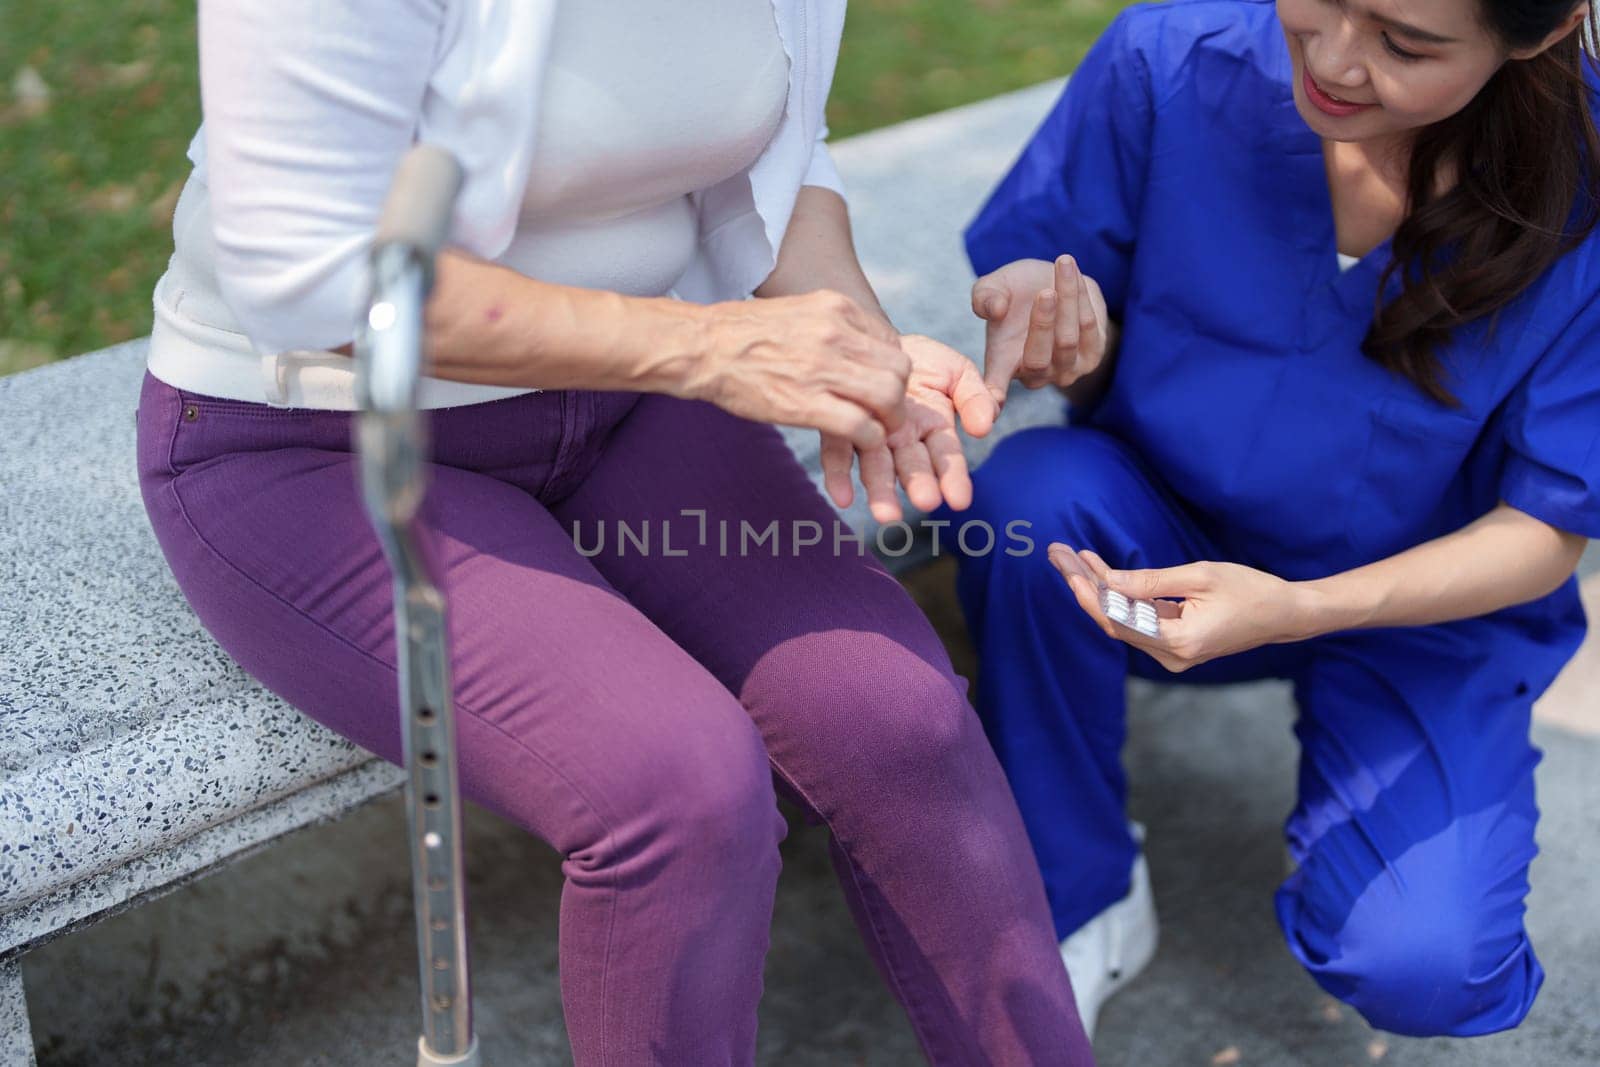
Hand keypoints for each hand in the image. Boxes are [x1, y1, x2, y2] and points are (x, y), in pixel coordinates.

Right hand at [693, 289, 910, 448]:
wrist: (703, 347)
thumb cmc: (744, 333)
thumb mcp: (799, 311)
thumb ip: (834, 325)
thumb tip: (859, 347)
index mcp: (836, 307)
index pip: (890, 341)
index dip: (891, 369)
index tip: (880, 384)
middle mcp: (836, 333)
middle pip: (898, 368)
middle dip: (899, 395)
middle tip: (887, 412)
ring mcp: (822, 368)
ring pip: (888, 397)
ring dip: (890, 420)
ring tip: (878, 429)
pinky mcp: (807, 403)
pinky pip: (861, 426)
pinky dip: (869, 439)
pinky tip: (859, 441)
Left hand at [821, 334, 996, 521]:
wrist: (875, 340)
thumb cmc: (920, 360)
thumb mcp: (957, 371)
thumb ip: (975, 397)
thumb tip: (985, 427)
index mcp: (934, 428)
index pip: (947, 457)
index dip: (954, 478)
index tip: (959, 500)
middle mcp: (902, 440)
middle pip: (911, 467)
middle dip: (919, 484)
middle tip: (925, 501)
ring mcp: (870, 435)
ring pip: (876, 466)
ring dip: (881, 491)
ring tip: (886, 514)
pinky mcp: (839, 427)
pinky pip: (838, 452)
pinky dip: (839, 475)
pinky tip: (843, 497)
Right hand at [971, 256, 1108, 405]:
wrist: (1051, 284)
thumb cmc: (1013, 292)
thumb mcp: (992, 288)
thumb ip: (985, 297)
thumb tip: (995, 310)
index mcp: (1003, 366)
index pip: (996, 389)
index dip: (993, 398)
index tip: (990, 402)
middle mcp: (1036, 376)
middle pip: (1039, 359)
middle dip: (1042, 323)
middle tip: (1044, 292)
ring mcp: (1066, 369)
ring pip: (1068, 340)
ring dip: (1068, 299)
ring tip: (1063, 263)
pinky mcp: (1092, 354)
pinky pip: (1090, 327)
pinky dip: (1081, 297)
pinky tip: (1073, 273)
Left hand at [1047, 545, 1310, 672]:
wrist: (1284, 614)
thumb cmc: (1249, 590)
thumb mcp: (1199, 576)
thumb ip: (1151, 581)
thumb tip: (1109, 580)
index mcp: (1179, 641)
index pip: (1119, 619)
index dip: (1089, 593)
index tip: (1068, 566)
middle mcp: (1172, 656)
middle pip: (1114, 622)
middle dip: (1085, 587)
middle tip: (1060, 556)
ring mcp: (1173, 655)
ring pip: (1124, 623)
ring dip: (1100, 591)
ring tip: (1074, 559)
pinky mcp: (1176, 647)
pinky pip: (1140, 623)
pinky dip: (1121, 599)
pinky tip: (1101, 574)